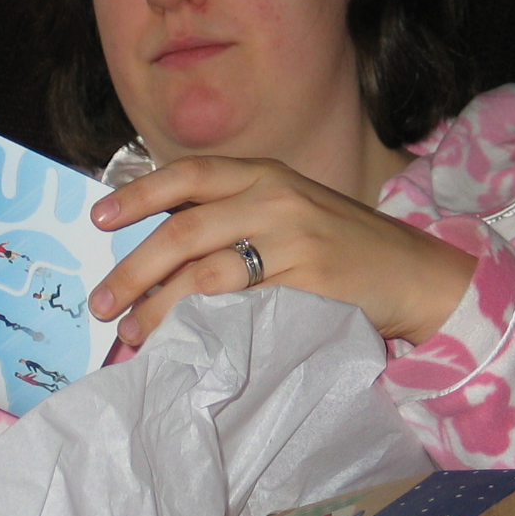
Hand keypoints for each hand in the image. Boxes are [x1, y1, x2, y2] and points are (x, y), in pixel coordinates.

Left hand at [88, 156, 474, 346]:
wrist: (417, 275)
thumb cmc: (345, 248)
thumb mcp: (291, 211)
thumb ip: (236, 216)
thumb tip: (161, 251)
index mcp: (266, 174)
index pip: (189, 174)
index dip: (138, 194)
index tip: (98, 220)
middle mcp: (276, 198)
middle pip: (184, 230)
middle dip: (134, 270)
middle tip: (102, 303)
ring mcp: (294, 239)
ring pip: (205, 273)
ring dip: (160, 308)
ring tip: (134, 334)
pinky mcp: (309, 282)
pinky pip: (241, 305)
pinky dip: (204, 325)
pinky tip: (184, 341)